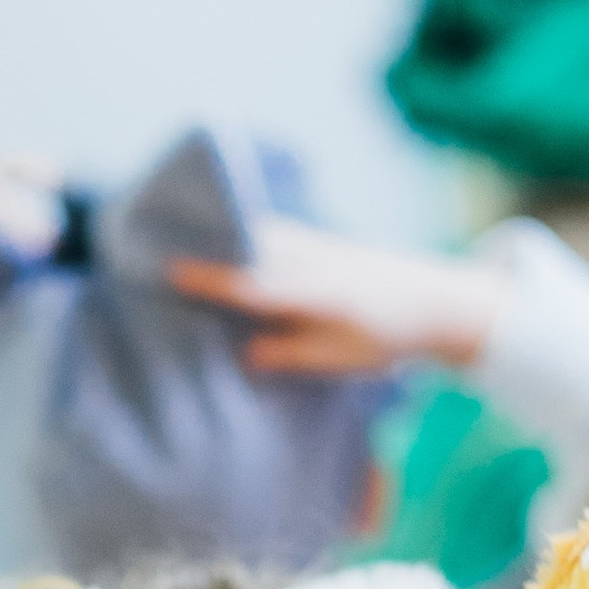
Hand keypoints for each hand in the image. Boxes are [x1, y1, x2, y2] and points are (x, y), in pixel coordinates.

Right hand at [166, 218, 505, 375]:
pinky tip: (217, 231)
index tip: (172, 271)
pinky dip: (242, 231)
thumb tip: (245, 353)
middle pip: (250, 246)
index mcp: (319, 295)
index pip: (255, 284)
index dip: (213, 278)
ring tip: (174, 229)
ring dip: (220, 231)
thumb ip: (292, 354)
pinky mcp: (319, 238)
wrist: (433, 299)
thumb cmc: (385, 338)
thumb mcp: (341, 359)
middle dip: (205, 243)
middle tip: (154, 240)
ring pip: (260, 232)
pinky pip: (272, 230)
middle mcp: (315, 260)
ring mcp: (317, 242)